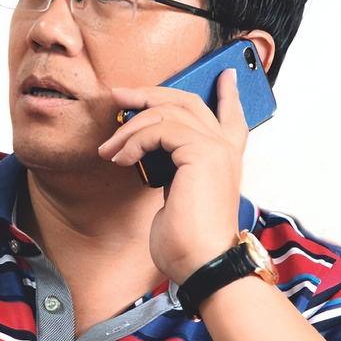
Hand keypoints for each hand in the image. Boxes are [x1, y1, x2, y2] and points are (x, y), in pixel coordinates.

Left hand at [98, 69, 247, 284]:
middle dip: (150, 93)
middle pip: (187, 101)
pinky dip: (134, 140)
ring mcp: (216, 147)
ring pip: (167, 111)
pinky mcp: (202, 152)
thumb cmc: (188, 241)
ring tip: (108, 147)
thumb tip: (147, 156)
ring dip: (129, 126)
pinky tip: (120, 157)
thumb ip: (173, 170)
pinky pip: (160, 128)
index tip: (225, 76)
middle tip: (120, 95)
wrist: (202, 264)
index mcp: (224, 159)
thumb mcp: (178, 197)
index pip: (231, 116)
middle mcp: (225, 148)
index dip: (228, 94)